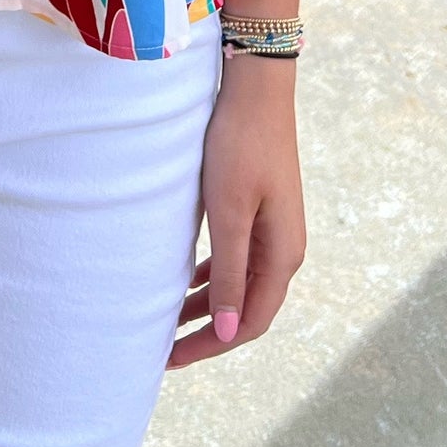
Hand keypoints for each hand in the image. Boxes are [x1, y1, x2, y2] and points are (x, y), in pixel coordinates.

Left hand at [167, 51, 304, 369]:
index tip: (173, 358)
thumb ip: (230, 272)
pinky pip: (237, 258)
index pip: (251, 322)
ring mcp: (274, 228)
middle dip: (207, 330)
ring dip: (206, 304)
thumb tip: (230, 331)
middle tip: (163, 349)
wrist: (254, 88)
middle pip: (247, 308)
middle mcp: (284, 248)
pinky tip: (185, 280)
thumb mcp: (229, 211)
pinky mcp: (261, 209)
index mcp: (282, 254)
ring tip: (166, 320)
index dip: (213, 344)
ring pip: (240, 283)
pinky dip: (212, 276)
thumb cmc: (239, 146)